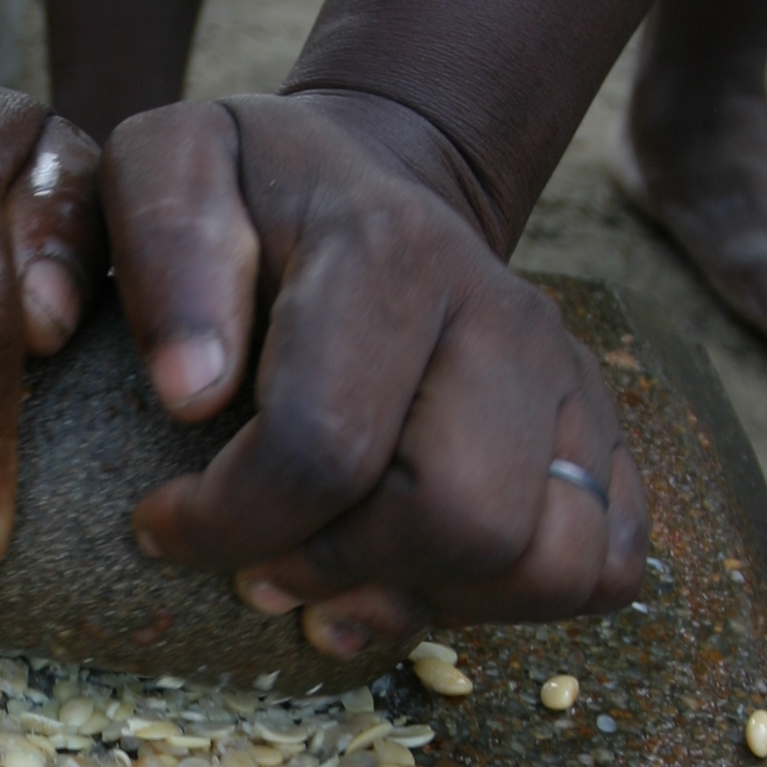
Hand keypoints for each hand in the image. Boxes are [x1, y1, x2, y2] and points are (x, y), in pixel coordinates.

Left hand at [101, 87, 647, 649]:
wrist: (372, 177)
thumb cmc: (253, 190)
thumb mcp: (168, 162)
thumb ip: (161, 242)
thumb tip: (192, 392)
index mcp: (390, 254)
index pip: (324, 449)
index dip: (229, 523)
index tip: (162, 524)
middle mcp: (502, 318)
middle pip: (463, 520)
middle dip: (338, 571)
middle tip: (253, 565)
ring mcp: (566, 379)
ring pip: (547, 563)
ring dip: (429, 600)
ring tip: (332, 584)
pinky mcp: (599, 431)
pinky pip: (605, 567)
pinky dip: (512, 603)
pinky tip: (416, 576)